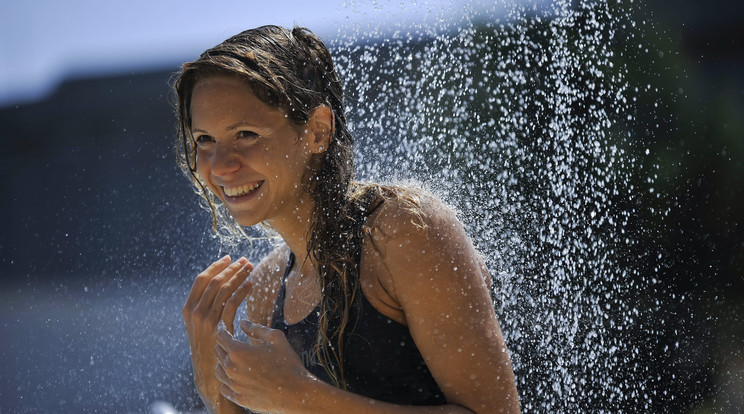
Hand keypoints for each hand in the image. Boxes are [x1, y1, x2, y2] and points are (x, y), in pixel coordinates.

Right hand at [182, 255, 253, 412]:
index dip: (216, 266)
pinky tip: (251, 285)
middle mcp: (194, 312)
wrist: (208, 372)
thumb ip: (206, 306)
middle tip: (245, 261)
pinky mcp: (218, 327)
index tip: (229, 257)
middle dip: (231, 268)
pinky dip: (242, 291)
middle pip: (215, 281)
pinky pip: (232, 303)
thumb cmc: (208, 346)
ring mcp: (205, 320)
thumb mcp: (201, 325)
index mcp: (188, 308)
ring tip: (250, 268)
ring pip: (224, 290)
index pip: (201, 279)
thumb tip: (220, 284)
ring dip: (239, 276)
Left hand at [214, 320, 310, 412]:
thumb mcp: (276, 338)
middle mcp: (231, 369)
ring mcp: (234, 385)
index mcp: (238, 352)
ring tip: (231, 359)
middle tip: (229, 340)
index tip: (223, 326)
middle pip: (218, 352)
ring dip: (223, 362)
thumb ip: (257, 329)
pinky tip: (235, 377)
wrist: (295, 393)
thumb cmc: (287, 363)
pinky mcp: (238, 398)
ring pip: (218, 371)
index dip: (221, 328)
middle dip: (223, 344)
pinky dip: (227, 380)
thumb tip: (243, 322)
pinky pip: (224, 388)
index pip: (221, 336)